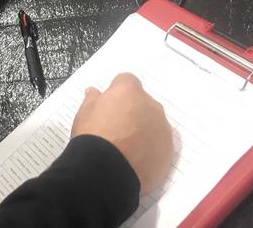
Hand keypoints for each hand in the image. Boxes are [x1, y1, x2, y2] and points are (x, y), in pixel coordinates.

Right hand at [70, 73, 172, 194]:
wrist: (107, 171)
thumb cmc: (93, 137)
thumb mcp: (83, 114)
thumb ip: (92, 100)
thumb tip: (94, 92)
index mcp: (129, 92)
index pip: (126, 80)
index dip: (116, 92)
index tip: (108, 105)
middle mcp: (151, 106)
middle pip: (143, 102)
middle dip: (132, 111)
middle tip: (116, 128)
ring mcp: (162, 129)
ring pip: (154, 123)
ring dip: (143, 130)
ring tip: (126, 147)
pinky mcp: (168, 151)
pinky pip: (160, 144)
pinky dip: (150, 149)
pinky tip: (135, 160)